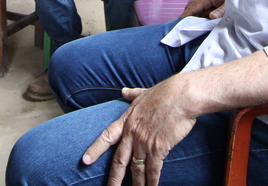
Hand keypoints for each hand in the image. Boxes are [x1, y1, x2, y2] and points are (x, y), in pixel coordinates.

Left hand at [82, 76, 197, 185]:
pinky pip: (153, 169)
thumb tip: (124, 91)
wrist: (182, 96)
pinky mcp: (158, 148)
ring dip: (136, 184)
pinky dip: (152, 181)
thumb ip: (132, 95)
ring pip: (136, 169)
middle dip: (114, 178)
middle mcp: (132, 133)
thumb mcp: (144, 93)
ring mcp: (144, 142)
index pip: (107, 136)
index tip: (85, 160)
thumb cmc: (166, 92)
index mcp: (127, 120)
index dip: (95, 149)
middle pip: (119, 160)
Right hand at [179, 0, 243, 19]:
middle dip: (186, 15)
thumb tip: (211, 17)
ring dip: (191, 12)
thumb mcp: (228, 4)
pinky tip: (197, 16)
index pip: (193, 7)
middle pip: (190, 5)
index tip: (178, 22)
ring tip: (187, 23)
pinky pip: (198, 3)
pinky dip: (195, 10)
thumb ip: (220, 11)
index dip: (185, 15)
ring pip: (193, 4)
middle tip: (181, 25)